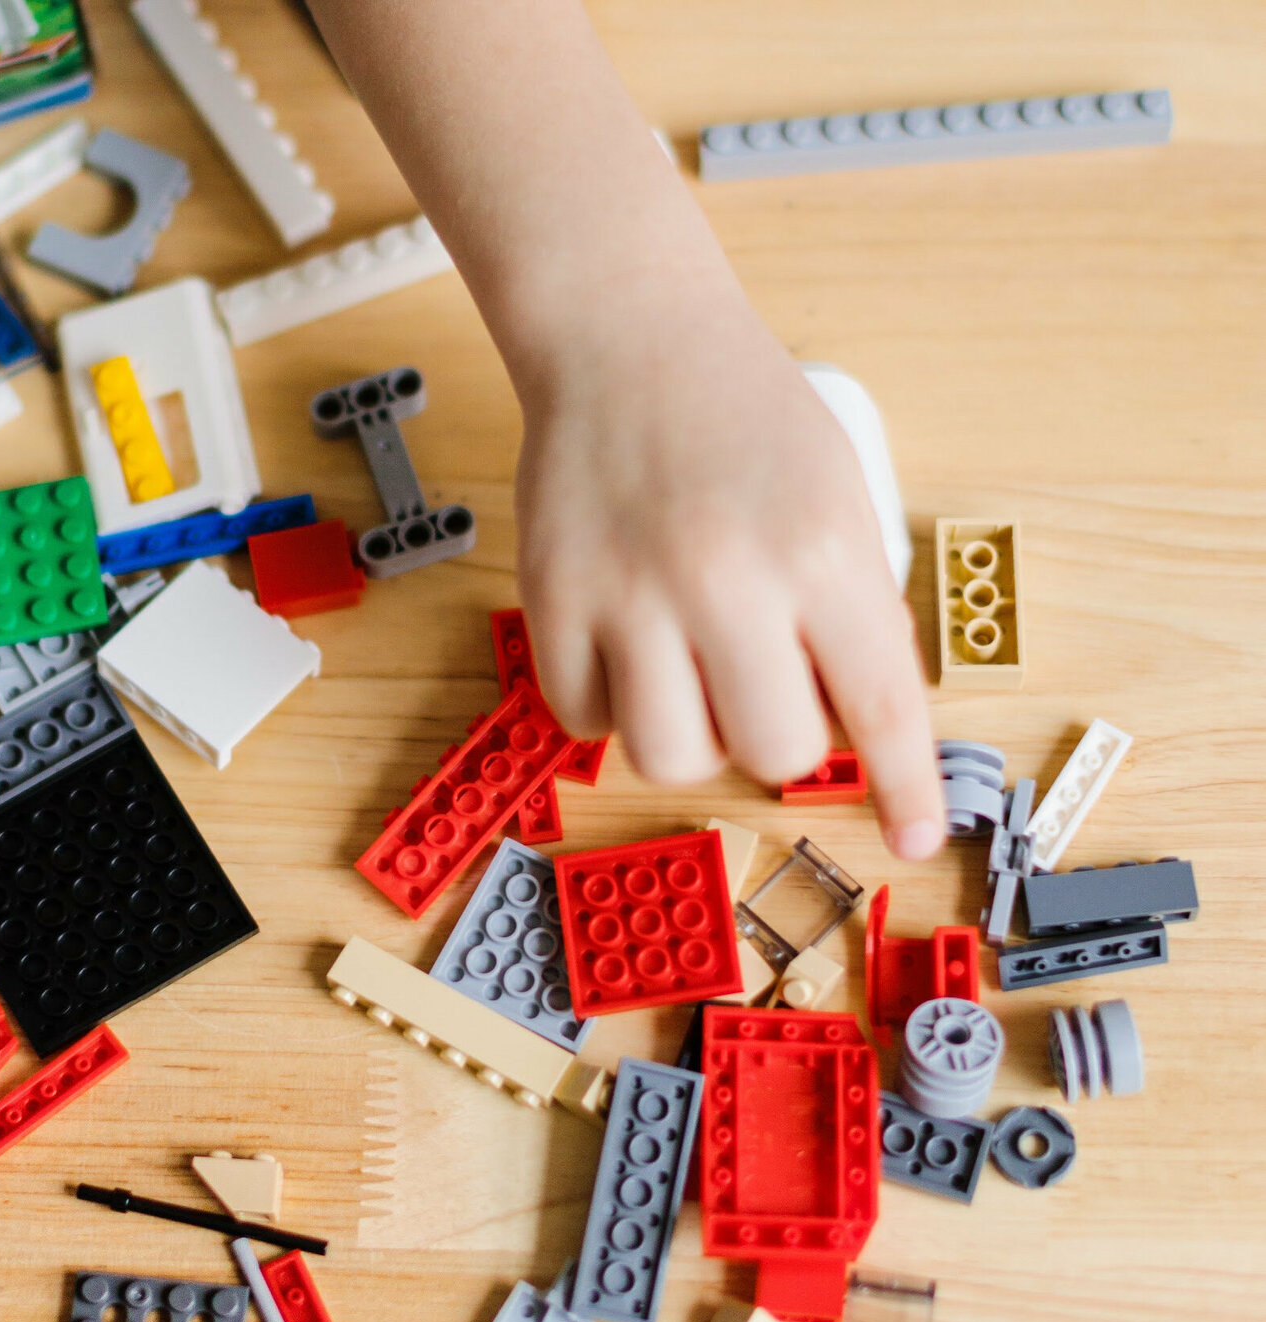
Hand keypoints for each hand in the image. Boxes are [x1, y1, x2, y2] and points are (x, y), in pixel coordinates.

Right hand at [512, 278, 944, 858]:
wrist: (628, 338)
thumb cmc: (743, 420)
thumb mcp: (839, 497)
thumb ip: (854, 610)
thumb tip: (862, 730)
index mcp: (818, 548)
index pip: (879, 705)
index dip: (903, 787)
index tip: (911, 839)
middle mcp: (725, 576)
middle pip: (771, 751)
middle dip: (778, 740)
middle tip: (762, 685)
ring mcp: (629, 591)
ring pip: (670, 756)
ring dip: (691, 736)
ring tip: (689, 675)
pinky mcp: (553, 598)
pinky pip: (584, 721)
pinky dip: (610, 707)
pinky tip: (626, 650)